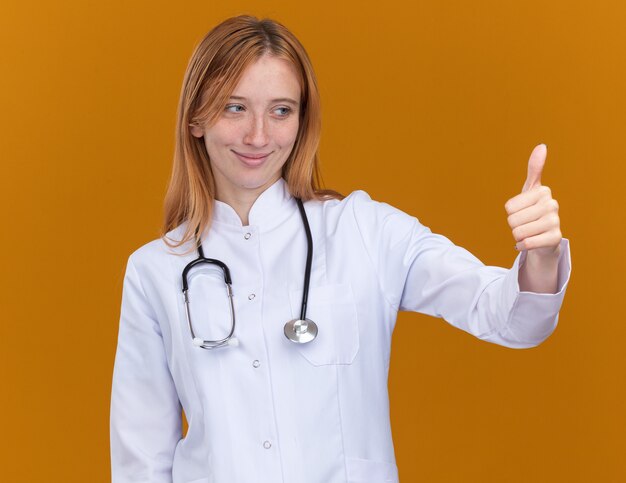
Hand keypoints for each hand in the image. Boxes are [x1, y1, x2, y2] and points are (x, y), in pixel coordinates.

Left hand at [504, 144, 561, 258]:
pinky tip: (530, 243)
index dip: (511, 212)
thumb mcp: (531, 190)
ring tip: (529, 232)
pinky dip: (523, 246)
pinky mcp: (555, 238)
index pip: (509, 206)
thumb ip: (534, 168)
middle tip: (526, 224)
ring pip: (517, 232)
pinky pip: (527, 243)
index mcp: (544, 191)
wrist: (545, 238)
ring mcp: (555, 222)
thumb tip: (542, 145)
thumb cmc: (534, 211)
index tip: (523, 210)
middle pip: (512, 220)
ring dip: (518, 236)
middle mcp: (552, 204)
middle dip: (514, 225)